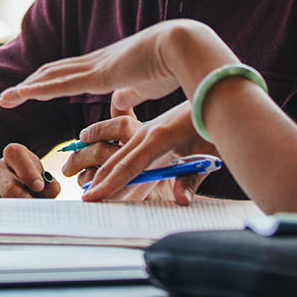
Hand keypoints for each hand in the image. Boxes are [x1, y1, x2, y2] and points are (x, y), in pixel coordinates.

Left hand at [0, 20, 215, 114]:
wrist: (186, 47)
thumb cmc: (175, 66)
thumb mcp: (146, 86)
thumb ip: (129, 94)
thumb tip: (117, 103)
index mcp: (108, 65)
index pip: (71, 73)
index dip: (50, 81)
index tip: (33, 89)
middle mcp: (96, 62)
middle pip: (54, 72)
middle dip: (31, 84)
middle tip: (9, 96)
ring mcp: (95, 66)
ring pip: (51, 77)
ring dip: (26, 88)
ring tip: (5, 99)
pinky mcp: (99, 75)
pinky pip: (60, 84)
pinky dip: (38, 89)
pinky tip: (21, 94)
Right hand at [0, 143, 59, 228]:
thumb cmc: (11, 184)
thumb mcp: (30, 179)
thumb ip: (46, 185)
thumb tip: (53, 188)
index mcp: (9, 158)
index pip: (16, 153)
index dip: (29, 171)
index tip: (39, 187)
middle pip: (11, 189)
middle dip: (26, 205)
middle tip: (33, 214)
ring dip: (13, 218)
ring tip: (19, 221)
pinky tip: (1, 224)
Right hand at [68, 102, 215, 203]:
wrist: (218, 95)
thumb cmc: (214, 126)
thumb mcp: (208, 154)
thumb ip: (191, 179)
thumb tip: (181, 201)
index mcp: (159, 138)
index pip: (128, 167)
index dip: (109, 184)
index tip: (91, 197)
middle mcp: (147, 131)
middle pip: (116, 159)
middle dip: (97, 178)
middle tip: (81, 196)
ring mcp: (147, 128)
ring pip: (117, 149)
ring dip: (98, 163)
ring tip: (78, 174)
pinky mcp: (151, 127)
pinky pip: (126, 142)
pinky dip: (111, 153)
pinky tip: (100, 157)